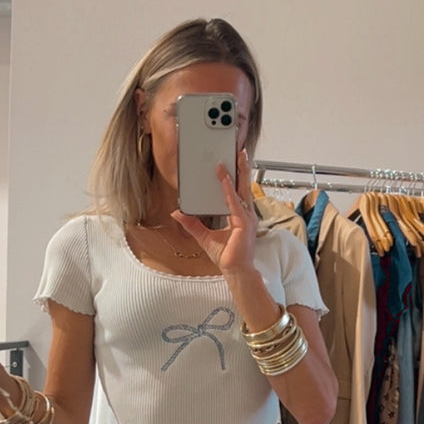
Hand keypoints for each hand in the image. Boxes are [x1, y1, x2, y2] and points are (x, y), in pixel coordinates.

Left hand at [171, 149, 257, 277]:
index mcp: (239, 216)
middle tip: (239, 153)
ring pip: (242, 190)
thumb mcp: (203, 236)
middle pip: (243, 186)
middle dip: (242, 169)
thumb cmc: (226, 256)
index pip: (237, 192)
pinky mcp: (243, 223)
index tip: (232, 164)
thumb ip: (191, 223)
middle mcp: (245, 214)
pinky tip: (224, 178)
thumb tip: (177, 213)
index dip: (235, 178)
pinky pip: (234, 202)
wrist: (235, 271)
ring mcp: (247, 218)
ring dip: (239, 173)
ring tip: (237, 158)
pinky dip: (229, 189)